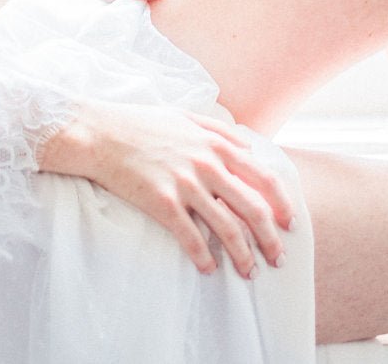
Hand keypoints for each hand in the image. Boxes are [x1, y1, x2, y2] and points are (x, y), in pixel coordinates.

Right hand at [42, 100, 294, 278]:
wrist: (98, 132)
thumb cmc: (139, 123)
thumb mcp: (184, 115)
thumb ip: (218, 130)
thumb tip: (248, 148)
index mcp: (214, 143)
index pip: (263, 176)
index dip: (281, 203)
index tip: (288, 223)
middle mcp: (206, 164)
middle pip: (253, 208)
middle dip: (271, 238)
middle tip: (277, 259)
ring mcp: (185, 183)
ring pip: (228, 228)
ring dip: (244, 255)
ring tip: (249, 272)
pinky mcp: (163, 202)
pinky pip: (192, 238)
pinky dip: (205, 258)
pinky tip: (208, 269)